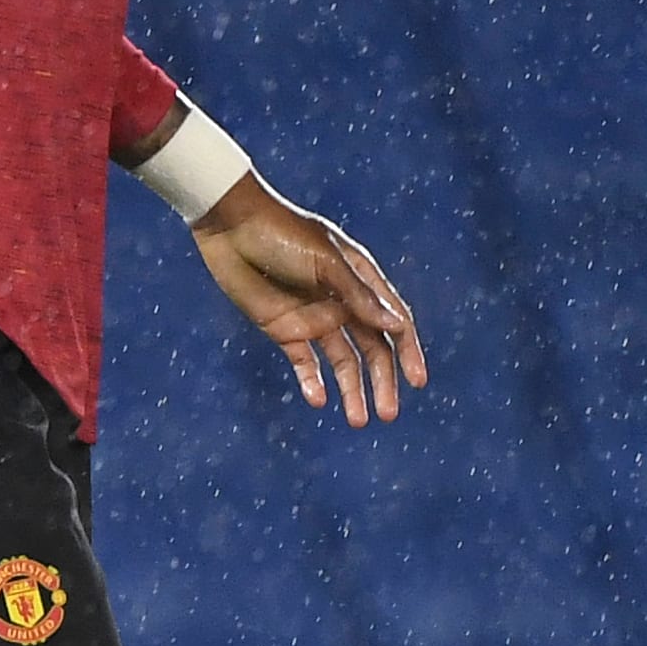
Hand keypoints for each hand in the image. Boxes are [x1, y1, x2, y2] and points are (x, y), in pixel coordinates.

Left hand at [190, 175, 424, 426]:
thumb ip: (359, 295)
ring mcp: (313, 317)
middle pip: (371, 349)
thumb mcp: (324, 262)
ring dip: (352, 390)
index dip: (408, 350)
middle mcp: (341, 302)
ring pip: (341, 362)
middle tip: (388, 414)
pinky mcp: (283, 329)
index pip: (393, 321)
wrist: (229, 225)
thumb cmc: (282, 233)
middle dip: (382, 381)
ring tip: (357, 420)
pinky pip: (303, 362)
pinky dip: (312, 382)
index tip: (417, 380)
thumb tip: (398, 326)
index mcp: (359, 279)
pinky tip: (317, 399)